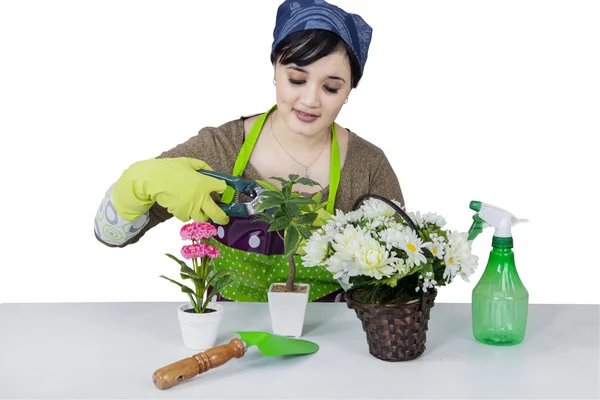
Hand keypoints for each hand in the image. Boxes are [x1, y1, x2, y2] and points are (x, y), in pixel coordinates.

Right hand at [112, 157, 229, 224]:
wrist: (153, 179)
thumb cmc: (170, 168)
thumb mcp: (188, 162)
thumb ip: (203, 167)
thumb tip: (211, 172)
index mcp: (205, 183)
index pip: (222, 187)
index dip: (222, 188)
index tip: (220, 189)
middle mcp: (201, 197)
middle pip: (218, 214)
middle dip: (223, 218)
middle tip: (224, 219)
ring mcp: (191, 207)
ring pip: (202, 219)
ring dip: (203, 216)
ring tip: (200, 211)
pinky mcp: (181, 213)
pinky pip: (188, 217)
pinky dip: (187, 214)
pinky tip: (183, 206)